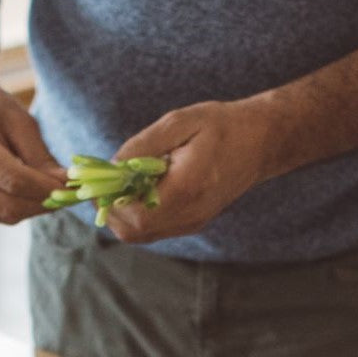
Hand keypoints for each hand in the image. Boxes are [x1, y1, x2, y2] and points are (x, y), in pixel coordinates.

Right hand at [0, 66, 65, 222]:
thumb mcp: (20, 121)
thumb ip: (43, 158)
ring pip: (5, 216)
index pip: (16, 182)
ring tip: (46, 190)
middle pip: (10, 207)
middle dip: (44, 204)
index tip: (74, 190)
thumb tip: (69, 187)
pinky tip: (22, 190)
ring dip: (33, 207)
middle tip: (68, 196)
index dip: (48, 190)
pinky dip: (17, 207)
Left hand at [107, 101, 269, 243]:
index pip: (134, 214)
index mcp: (186, 188)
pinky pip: (154, 229)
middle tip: (106, 180)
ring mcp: (192, 222)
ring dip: (123, 212)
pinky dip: (138, 213)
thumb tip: (110, 166)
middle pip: (132, 231)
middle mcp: (189, 214)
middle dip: (110, 208)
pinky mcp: (192, 223)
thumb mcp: (179, 122)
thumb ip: (143, 146)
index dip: (108, 199)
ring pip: (140, 234)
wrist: (259, 144)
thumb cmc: (220, 126)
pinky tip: (141, 188)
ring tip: (124, 182)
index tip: (98, 177)